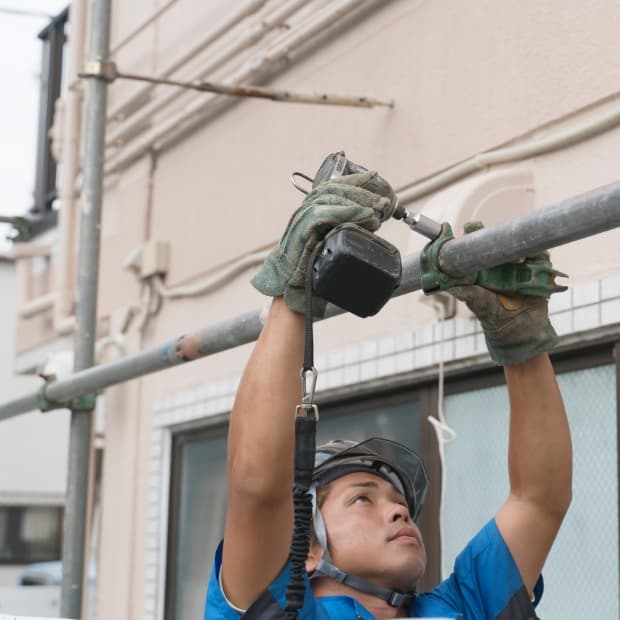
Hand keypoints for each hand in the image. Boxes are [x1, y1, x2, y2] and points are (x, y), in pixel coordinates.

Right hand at [252, 171, 394, 315]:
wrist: (291, 289)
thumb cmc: (311, 270)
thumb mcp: (332, 244)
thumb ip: (345, 229)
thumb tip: (372, 222)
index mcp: (311, 211)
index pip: (333, 186)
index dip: (354, 180)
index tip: (374, 176)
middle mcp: (305, 211)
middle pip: (334, 189)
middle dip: (362, 192)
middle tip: (382, 202)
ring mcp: (301, 220)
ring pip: (331, 198)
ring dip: (357, 203)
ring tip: (376, 214)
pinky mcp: (301, 231)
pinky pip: (324, 214)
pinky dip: (346, 213)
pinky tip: (363, 216)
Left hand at [447, 222, 559, 364]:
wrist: (521, 335)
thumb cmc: (495, 319)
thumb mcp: (480, 306)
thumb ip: (468, 294)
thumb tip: (448, 285)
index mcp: (482, 269)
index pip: (477, 246)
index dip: (474, 233)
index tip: (472, 226)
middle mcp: (500, 264)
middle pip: (500, 241)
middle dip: (497, 234)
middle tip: (492, 230)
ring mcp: (520, 267)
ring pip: (522, 247)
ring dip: (521, 247)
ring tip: (517, 258)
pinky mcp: (538, 273)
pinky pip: (542, 259)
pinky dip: (540, 257)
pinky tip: (535, 260)